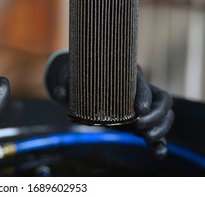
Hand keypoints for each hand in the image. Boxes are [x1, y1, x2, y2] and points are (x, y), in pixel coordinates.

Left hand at [45, 51, 173, 158]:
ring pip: (164, 113)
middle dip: (156, 116)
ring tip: (147, 140)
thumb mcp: (70, 78)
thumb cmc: (77, 76)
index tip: (139, 111)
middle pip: (161, 99)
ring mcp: (140, 104)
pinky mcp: (138, 119)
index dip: (145, 96)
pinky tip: (159, 153)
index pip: (142, 82)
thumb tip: (62, 94)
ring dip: (161, 128)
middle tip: (140, 128)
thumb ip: (66, 86)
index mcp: (124, 73)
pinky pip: (155, 129)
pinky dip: (159, 142)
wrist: (80, 81)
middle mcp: (137, 88)